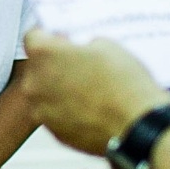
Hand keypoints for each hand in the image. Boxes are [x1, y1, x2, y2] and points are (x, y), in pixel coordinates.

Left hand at [20, 29, 165, 155]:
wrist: (137, 126)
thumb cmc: (123, 84)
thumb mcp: (106, 45)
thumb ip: (82, 46)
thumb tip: (80, 52)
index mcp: (43, 55)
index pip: (33, 37)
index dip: (49, 35)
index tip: (61, 38)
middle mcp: (34, 83)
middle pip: (37, 67)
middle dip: (55, 64)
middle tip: (79, 64)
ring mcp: (42, 111)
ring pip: (44, 93)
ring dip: (59, 88)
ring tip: (88, 89)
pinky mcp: (54, 132)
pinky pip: (55, 115)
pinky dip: (67, 110)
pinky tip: (90, 108)